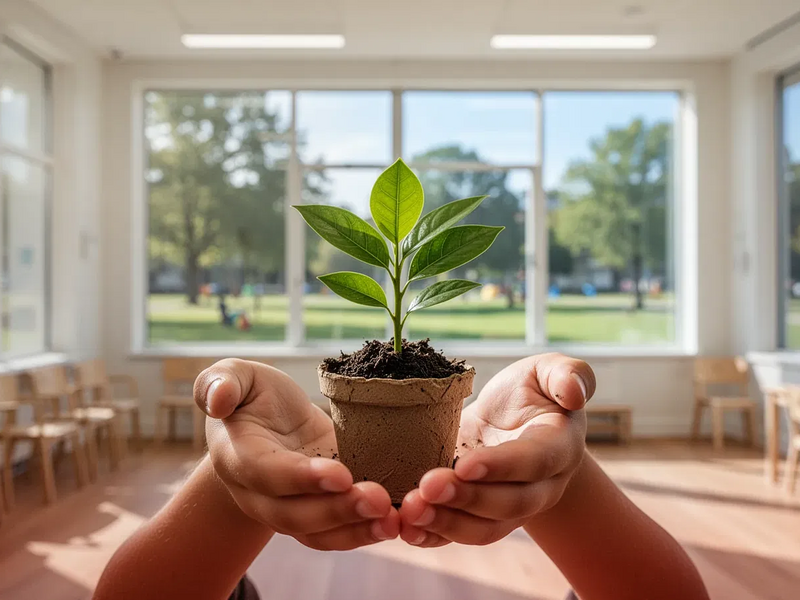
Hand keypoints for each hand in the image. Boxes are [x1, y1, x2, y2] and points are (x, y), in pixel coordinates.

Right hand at [194, 359, 399, 550]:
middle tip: (378, 499)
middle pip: (293, 514)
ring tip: (390, 521)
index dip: (302, 477)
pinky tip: (392, 524)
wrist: (267, 424)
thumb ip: (220, 382)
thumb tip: (218, 399)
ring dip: (354, 529)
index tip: (342, 473)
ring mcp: (286, 509)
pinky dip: (362, 533)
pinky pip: (334, 535)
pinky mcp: (315, 514)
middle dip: (337, 510)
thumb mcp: (234, 375)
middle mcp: (258, 494)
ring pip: (315, 532)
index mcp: (237, 456)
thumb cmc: (252, 395)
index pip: (266, 474)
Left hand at [399, 353, 594, 547]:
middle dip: (467, 499)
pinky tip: (406, 529)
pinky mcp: (480, 517)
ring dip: (446, 524)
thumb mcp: (546, 371)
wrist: (512, 422)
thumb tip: (574, 392)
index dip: (501, 466)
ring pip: (484, 529)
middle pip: (509, 504)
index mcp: (558, 447)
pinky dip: (433, 537)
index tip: (465, 464)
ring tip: (411, 512)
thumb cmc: (529, 392)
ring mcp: (510, 509)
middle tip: (427, 487)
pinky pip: (459, 536)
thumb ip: (567, 373)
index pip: (534, 462)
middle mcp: (540, 487)